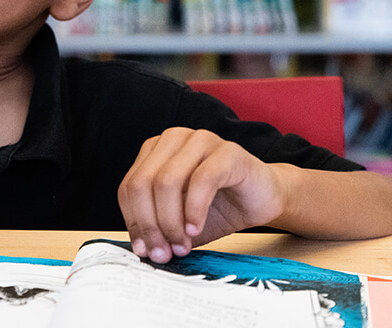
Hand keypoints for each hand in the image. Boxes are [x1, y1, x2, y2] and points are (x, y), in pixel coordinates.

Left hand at [117, 127, 285, 263]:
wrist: (262, 198)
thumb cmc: (218, 207)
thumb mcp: (179, 220)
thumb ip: (159, 228)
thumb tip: (142, 249)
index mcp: (155, 150)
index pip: (129, 187)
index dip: (133, 221)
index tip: (144, 250)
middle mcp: (174, 139)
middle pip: (143, 183)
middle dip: (150, 224)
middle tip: (163, 252)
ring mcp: (200, 141)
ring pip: (167, 182)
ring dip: (170, 221)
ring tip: (181, 245)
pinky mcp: (228, 152)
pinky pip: (201, 181)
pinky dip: (194, 210)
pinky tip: (196, 229)